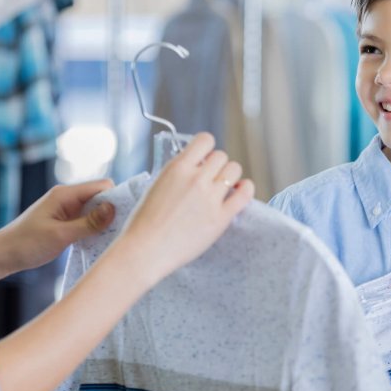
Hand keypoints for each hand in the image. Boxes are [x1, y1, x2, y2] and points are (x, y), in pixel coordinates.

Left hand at [0, 179, 117, 276]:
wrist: (2, 255)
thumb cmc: (26, 243)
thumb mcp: (60, 235)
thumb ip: (88, 223)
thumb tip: (114, 208)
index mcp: (65, 194)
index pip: (102, 186)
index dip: (116, 198)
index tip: (127, 216)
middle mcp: (67, 198)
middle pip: (101, 197)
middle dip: (113, 211)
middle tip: (122, 230)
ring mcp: (66, 210)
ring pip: (95, 210)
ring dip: (103, 222)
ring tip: (111, 238)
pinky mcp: (65, 222)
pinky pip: (87, 221)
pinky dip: (94, 229)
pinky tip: (98, 242)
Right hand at [113, 132, 253, 283]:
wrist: (145, 250)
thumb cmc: (144, 223)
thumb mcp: (156, 185)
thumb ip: (178, 174)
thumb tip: (196, 167)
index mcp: (178, 168)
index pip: (205, 140)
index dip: (207, 149)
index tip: (204, 159)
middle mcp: (196, 178)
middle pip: (221, 156)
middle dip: (217, 166)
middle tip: (211, 179)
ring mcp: (210, 198)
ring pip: (234, 170)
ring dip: (230, 176)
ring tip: (224, 187)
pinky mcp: (221, 218)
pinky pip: (245, 193)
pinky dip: (246, 189)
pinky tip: (240, 191)